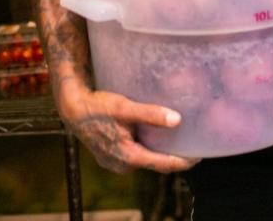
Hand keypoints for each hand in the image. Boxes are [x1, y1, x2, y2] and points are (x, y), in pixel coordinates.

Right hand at [59, 86, 198, 173]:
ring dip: (159, 151)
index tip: (199, 156)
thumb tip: (177, 120)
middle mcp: (122, 164)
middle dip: (173, 156)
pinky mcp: (111, 156)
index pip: (162, 164)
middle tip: (193, 145)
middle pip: (155, 164)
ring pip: (144, 159)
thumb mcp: (126, 108)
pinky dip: (146, 148)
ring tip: (177, 139)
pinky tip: (154, 136)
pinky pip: (135, 155)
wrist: (73, 111)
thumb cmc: (99, 107)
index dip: (183, 162)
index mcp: (128, 156)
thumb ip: (151, 114)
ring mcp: (115, 162)